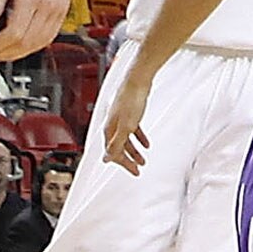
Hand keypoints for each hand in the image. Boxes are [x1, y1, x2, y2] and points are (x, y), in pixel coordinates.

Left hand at [0, 0, 73, 58]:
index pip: (13, 33)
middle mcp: (48, 6)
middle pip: (26, 43)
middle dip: (5, 53)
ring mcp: (59, 10)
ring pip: (40, 44)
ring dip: (19, 54)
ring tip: (2, 53)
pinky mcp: (63, 11)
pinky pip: (50, 37)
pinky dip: (34, 46)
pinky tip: (22, 45)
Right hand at [98, 48, 152, 174]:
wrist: (137, 80)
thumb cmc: (130, 100)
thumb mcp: (126, 127)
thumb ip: (116, 144)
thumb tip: (106, 159)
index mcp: (109, 128)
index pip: (113, 151)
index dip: (122, 163)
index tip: (132, 171)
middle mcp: (113, 124)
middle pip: (119, 147)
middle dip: (128, 160)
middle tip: (137, 170)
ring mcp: (121, 118)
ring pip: (126, 139)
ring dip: (134, 151)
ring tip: (143, 159)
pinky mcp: (130, 113)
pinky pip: (133, 130)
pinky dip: (139, 138)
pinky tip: (146, 143)